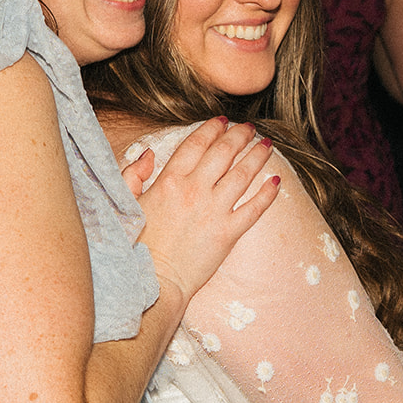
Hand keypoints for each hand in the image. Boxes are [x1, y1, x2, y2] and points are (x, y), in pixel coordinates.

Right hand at [124, 118, 279, 304]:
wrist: (153, 281)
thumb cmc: (136, 245)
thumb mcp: (126, 203)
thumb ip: (133, 174)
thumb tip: (148, 153)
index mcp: (169, 181)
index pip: (196, 144)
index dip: (211, 129)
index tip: (223, 121)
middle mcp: (194, 191)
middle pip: (223, 153)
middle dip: (239, 136)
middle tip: (250, 127)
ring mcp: (214, 212)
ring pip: (242, 175)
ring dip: (257, 156)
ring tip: (268, 146)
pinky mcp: (228, 234)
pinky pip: (254, 209)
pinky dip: (267, 194)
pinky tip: (276, 182)